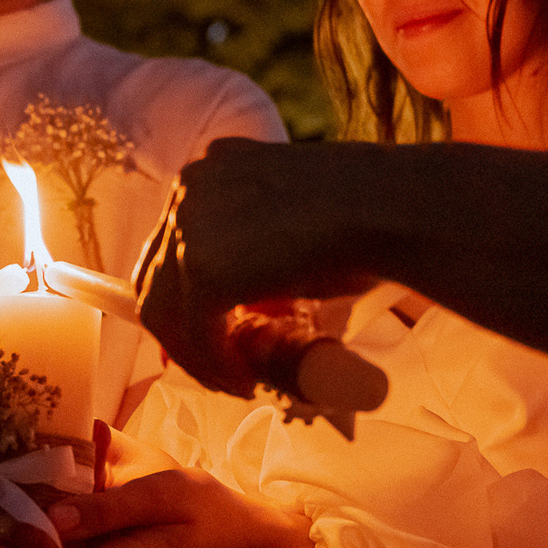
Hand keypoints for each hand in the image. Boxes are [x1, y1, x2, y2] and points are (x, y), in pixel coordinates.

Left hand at [138, 139, 391, 394]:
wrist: (390, 210)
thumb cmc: (364, 217)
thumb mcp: (292, 226)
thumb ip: (256, 251)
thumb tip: (243, 306)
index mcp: (212, 167)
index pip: (173, 242)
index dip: (186, 294)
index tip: (215, 332)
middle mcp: (190, 187)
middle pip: (157, 274)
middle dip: (184, 329)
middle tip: (222, 365)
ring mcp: (189, 225)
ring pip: (164, 307)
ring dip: (196, 353)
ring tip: (236, 380)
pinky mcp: (202, 267)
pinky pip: (192, 330)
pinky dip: (211, 363)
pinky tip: (243, 381)